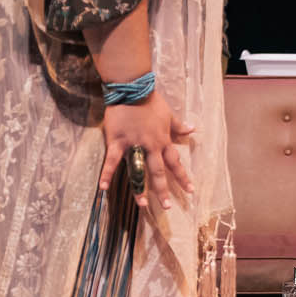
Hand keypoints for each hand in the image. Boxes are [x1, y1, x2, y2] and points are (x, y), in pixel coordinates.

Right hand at [101, 94, 195, 211]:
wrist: (132, 89)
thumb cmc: (150, 100)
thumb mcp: (168, 113)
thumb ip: (179, 125)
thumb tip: (192, 130)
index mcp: (163, 140)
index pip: (175, 163)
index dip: (183, 177)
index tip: (190, 190)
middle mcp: (151, 146)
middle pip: (158, 172)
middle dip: (163, 190)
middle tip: (166, 207)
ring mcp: (134, 145)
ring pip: (138, 170)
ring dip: (139, 188)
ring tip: (141, 204)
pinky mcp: (117, 141)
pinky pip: (112, 160)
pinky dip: (107, 173)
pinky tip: (103, 187)